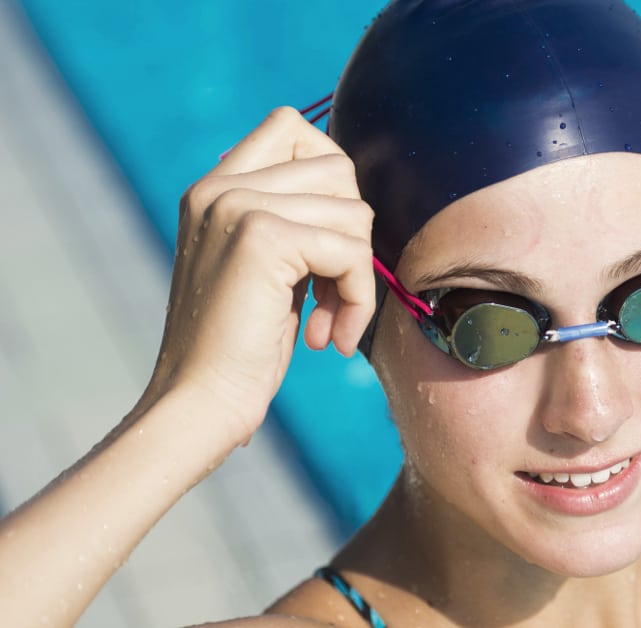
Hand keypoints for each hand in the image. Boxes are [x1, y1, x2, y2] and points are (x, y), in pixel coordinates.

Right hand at [144, 108, 373, 445]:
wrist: (199, 403)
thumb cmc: (242, 349)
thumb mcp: (270, 269)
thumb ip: (295, 220)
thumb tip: (353, 192)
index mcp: (214, 186)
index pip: (293, 127)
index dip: (331, 178)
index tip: (326, 242)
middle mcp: (220, 185)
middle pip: (338, 168)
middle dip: (352, 236)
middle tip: (331, 294)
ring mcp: (237, 205)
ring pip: (354, 212)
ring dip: (357, 277)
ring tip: (328, 322)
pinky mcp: (262, 237)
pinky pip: (352, 252)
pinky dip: (357, 300)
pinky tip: (329, 339)